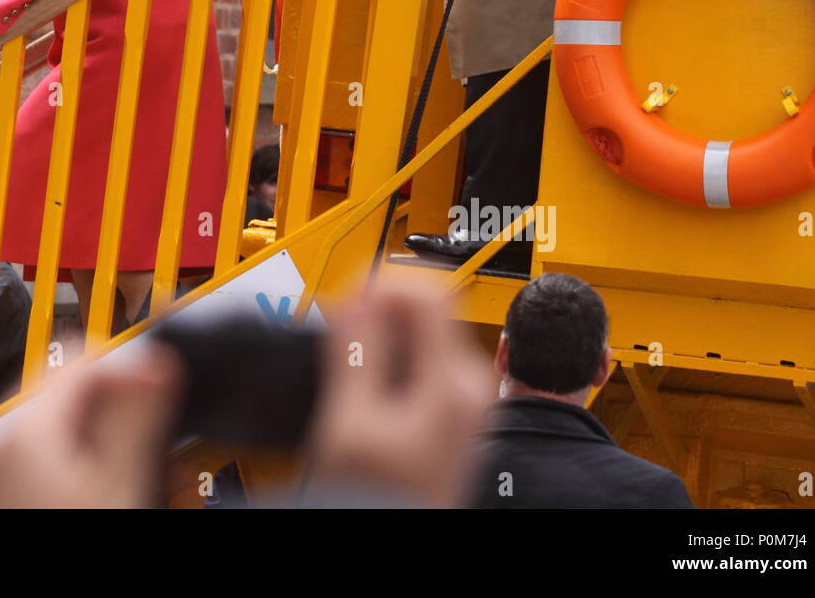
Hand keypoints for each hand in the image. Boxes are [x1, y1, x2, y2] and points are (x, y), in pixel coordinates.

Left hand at [0, 344, 181, 507]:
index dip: (129, 364)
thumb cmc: (76, 554)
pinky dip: (102, 461)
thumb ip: (139, 412)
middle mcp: (6, 442)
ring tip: (155, 464)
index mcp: (22, 428)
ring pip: (76, 423)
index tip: (165, 385)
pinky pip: (67, 455)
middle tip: (163, 430)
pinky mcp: (24, 492)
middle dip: (127, 405)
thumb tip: (158, 360)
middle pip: (76, 388)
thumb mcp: (122, 479)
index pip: (80, 356)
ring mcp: (10, 469)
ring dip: (121, 436)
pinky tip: (131, 484)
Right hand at [307, 283, 494, 506]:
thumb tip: (358, 297)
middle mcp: (471, 385)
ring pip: (425, 330)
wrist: (396, 531)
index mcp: (453, 384)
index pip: (429, 293)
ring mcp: (467, 396)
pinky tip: (369, 371)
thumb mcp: (351, 418)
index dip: (384, 284)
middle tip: (343, 324)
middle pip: (428, 309)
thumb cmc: (381, 494)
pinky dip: (396, 352)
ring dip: (386, 330)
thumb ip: (355, 351)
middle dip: (381, 308)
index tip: (352, 296)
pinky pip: (428, 355)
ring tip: (351, 349)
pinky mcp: (456, 405)